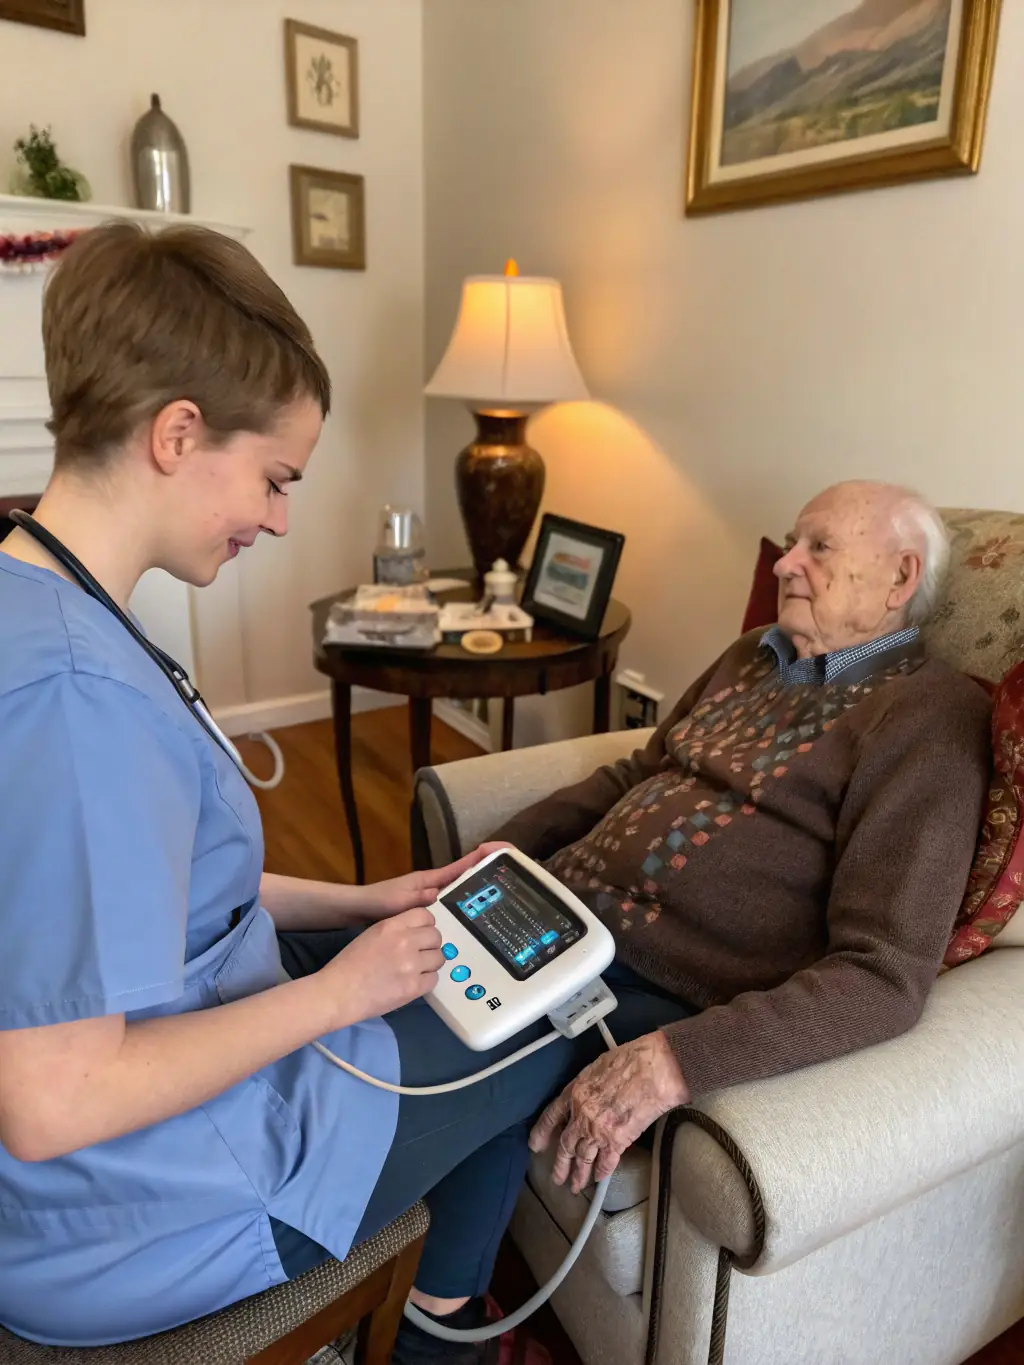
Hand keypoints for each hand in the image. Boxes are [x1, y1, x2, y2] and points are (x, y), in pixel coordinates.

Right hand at [322, 908, 443, 1023]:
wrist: (339, 992)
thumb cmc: (348, 964)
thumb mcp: (372, 934)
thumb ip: (396, 930)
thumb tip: (418, 933)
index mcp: (392, 926)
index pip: (426, 916)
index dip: (426, 925)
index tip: (422, 934)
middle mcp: (405, 941)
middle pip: (436, 937)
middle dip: (430, 945)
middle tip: (419, 954)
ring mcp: (411, 965)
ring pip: (439, 958)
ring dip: (430, 963)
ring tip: (415, 970)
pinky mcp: (414, 987)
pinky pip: (434, 979)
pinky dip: (425, 981)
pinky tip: (412, 982)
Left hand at [355, 843, 512, 920]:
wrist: (360, 911)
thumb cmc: (379, 902)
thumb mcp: (402, 901)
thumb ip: (422, 899)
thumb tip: (445, 896)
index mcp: (432, 880)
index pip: (464, 865)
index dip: (483, 856)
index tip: (504, 850)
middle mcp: (436, 888)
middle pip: (468, 880)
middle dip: (489, 875)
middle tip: (513, 878)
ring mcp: (432, 900)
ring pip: (462, 896)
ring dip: (480, 895)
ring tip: (503, 900)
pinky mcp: (427, 913)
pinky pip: (452, 911)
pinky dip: (464, 912)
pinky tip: (472, 924)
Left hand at [530, 1032, 688, 1193]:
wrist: (653, 1070)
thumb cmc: (631, 1060)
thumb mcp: (598, 1066)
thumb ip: (588, 1086)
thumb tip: (589, 1095)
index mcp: (574, 1092)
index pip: (551, 1116)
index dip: (542, 1132)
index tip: (535, 1145)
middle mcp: (581, 1115)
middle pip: (566, 1144)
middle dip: (560, 1164)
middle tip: (556, 1178)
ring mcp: (597, 1130)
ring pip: (583, 1157)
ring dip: (579, 1174)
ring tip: (575, 1186)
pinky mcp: (617, 1141)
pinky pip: (606, 1162)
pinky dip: (603, 1171)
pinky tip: (600, 1178)